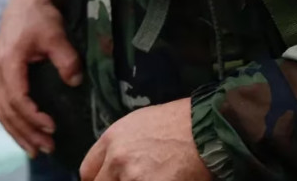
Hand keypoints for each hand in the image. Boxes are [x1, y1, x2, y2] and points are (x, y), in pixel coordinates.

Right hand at [0, 0, 81, 157]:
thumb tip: (75, 82)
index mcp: (7, 63)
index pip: (17, 99)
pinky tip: (25, 132)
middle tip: (47, 148)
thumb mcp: (56, 33)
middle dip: (26, 133)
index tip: (53, 127)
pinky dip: (13, 121)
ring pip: (2, 111)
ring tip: (35, 149)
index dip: (34, 117)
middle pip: (7, 112)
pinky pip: (2, 104)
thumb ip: (66, 58)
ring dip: (18, 132)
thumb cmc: (41, 14)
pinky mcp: (1, 73)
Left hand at [79, 98, 212, 180]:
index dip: (99, 180)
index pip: (87, 172)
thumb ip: (121, 146)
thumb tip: (114, 166)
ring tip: (156, 177)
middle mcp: (117, 160)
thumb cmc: (180, 121)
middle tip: (136, 179)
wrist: (209, 128)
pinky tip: (166, 180)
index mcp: (112, 139)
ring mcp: (134, 178)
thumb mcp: (141, 123)